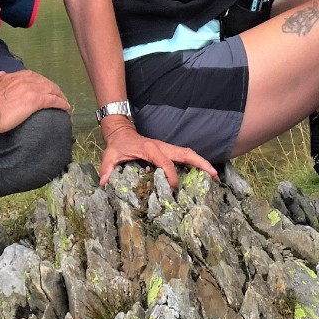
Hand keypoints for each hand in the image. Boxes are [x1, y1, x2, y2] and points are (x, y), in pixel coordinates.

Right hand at [0, 70, 71, 132]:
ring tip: (64, 101)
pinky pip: (53, 100)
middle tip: (58, 95)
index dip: (40, 83)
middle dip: (52, 88)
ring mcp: (32, 89)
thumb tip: (1, 74)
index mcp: (14, 76)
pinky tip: (66, 106)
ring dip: (59, 95)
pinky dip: (61, 103)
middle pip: (45, 82)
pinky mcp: (36, 100)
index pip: (32, 77)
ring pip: (51, 89)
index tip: (43, 88)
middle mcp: (25, 80)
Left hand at [98, 118, 219, 187]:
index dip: (171, 174)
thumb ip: (106, 168)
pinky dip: (195, 162)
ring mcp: (167, 148)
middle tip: (214, 175)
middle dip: (200, 163)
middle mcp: (162, 147)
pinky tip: (203, 172)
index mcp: (151, 149)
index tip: (173, 187)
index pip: (165, 162)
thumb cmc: (118, 144)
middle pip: (186, 153)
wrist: (121, 131)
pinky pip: (185, 156)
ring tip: (214, 175)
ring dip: (201, 162)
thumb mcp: (110, 155)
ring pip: (188, 153)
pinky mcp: (168, 151)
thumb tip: (104, 182)